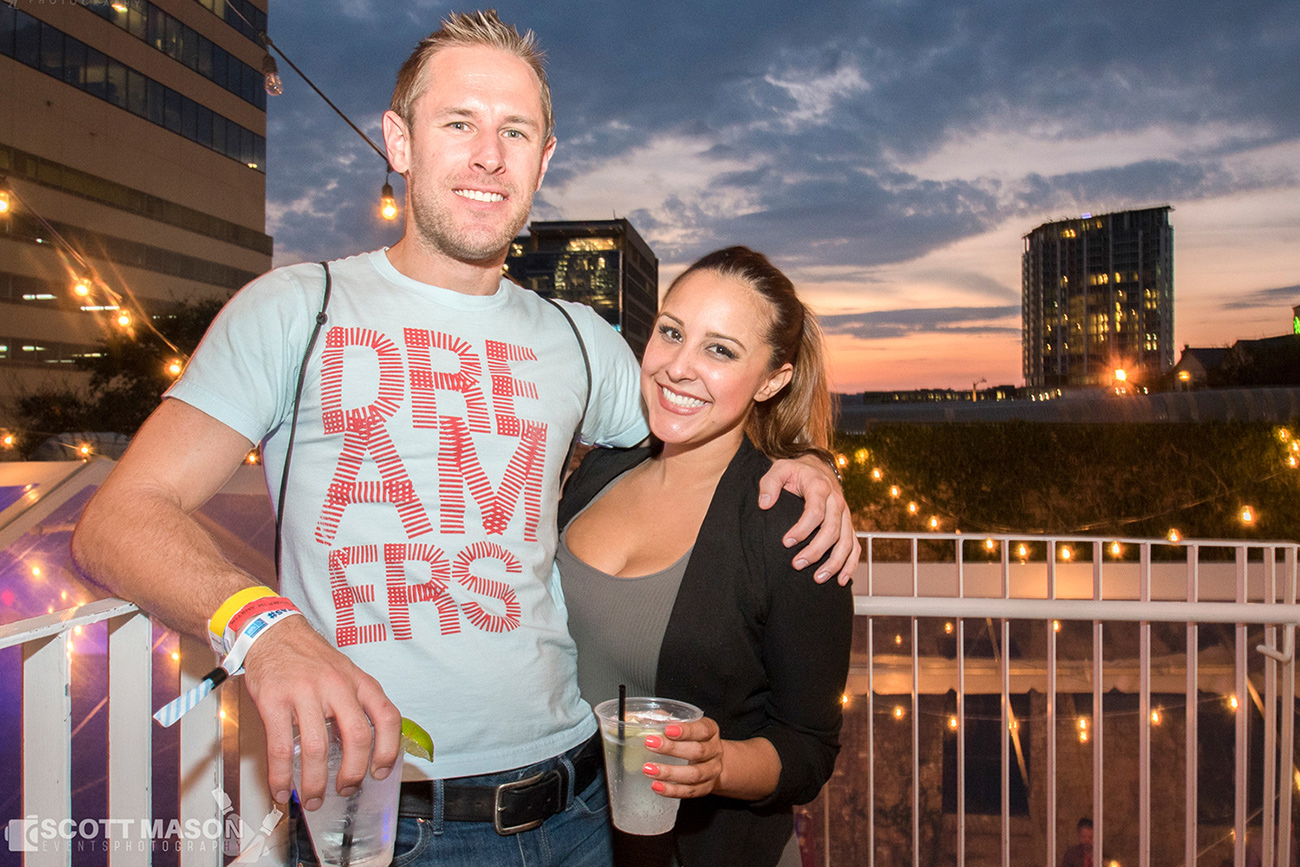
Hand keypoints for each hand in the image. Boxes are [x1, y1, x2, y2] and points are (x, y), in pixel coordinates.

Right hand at [241, 617, 402, 809]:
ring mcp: (305, 692)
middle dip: (353, 773)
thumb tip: (362, 752)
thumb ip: (356, 704)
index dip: (388, 750)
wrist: (274, 633)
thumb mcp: (345, 673)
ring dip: (316, 782)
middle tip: (345, 790)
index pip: (387, 717)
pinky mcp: (274, 700)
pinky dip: (281, 776)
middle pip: (357, 737)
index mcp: (359, 681)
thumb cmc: (311, 658)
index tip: (381, 772)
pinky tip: (282, 790)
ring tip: (313, 798)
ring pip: (317, 748)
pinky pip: (280, 747)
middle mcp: (337, 686)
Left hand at [642, 718, 722, 798]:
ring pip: (694, 774)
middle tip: (650, 744)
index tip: (667, 730)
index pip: (702, 730)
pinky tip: (657, 786)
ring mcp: (712, 771)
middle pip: (698, 751)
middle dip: (672, 748)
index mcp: (711, 730)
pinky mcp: (706, 787)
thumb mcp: (683, 725)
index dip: (686, 731)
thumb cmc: (692, 739)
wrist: (711, 760)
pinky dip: (672, 790)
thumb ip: (664, 720)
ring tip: (648, 769)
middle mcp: (715, 750)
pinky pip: (690, 791)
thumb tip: (640, 719)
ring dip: (669, 773)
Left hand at [759, 454, 860, 584]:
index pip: (815, 512)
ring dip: (834, 563)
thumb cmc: (795, 472)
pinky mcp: (848, 525)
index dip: (802, 529)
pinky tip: (842, 580)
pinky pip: (855, 546)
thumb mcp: (779, 469)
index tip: (786, 542)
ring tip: (818, 578)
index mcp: (820, 488)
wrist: (816, 469)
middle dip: (815, 550)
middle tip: (797, 564)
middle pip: (832, 530)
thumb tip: (764, 503)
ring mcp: (845, 515)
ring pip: (846, 542)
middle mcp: (837, 501)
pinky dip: (851, 564)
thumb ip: (769, 484)